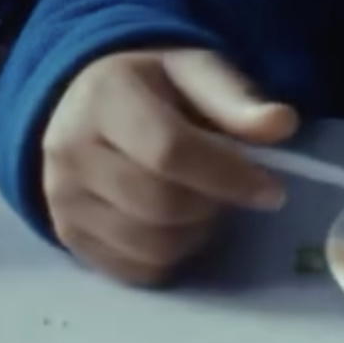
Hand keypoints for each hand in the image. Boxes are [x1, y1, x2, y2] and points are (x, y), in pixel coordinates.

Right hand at [40, 49, 299, 284]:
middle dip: (212, 205)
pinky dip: (169, 256)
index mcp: (105, 95)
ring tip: (201, 203)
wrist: (85, 104)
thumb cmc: (152, 88)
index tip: (269, 189)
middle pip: (161, 205)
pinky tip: (175, 224)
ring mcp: (62, 198)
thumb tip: (281, 125)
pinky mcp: (68, 236)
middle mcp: (70, 149)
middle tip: (229, 191)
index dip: (228, 176)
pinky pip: (135, 270)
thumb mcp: (196, 72)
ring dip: (194, 234)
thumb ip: (236, 99)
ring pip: (150, 245)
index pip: (169, 151)